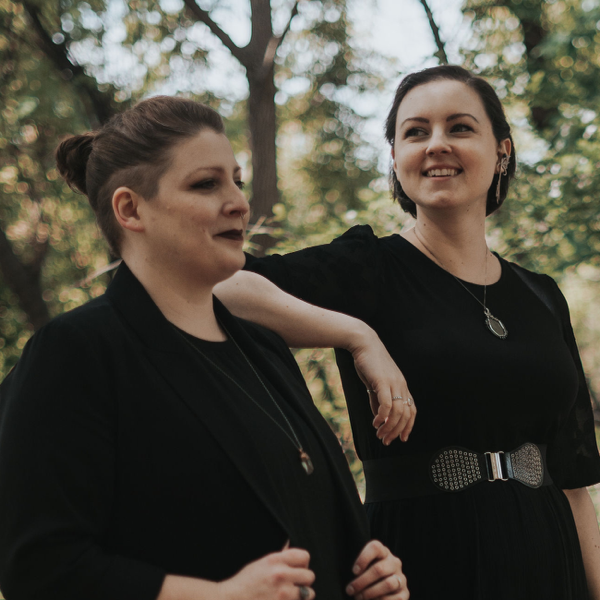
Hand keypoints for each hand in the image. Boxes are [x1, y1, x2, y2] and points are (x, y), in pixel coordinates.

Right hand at [217, 547, 314, 599]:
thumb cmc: (244, 585)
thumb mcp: (260, 564)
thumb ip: (278, 557)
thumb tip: (288, 547)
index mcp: (275, 561)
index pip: (304, 556)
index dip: (303, 564)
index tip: (298, 569)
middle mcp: (280, 575)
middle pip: (310, 576)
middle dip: (303, 581)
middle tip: (294, 585)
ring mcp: (283, 594)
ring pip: (308, 594)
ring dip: (301, 596)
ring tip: (289, 596)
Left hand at [346, 540, 408, 599]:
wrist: (383, 589)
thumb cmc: (367, 576)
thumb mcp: (363, 568)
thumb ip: (359, 570)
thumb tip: (350, 582)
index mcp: (383, 552)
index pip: (375, 547)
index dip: (363, 558)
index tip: (353, 571)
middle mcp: (394, 562)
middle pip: (379, 569)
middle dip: (362, 582)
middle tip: (350, 590)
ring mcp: (401, 578)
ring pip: (388, 584)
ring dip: (371, 593)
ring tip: (359, 597)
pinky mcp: (405, 593)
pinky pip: (396, 599)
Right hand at [349, 328, 415, 443]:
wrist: (364, 343)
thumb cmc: (369, 362)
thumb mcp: (375, 384)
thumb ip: (378, 400)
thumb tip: (379, 418)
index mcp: (402, 386)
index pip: (412, 410)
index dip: (408, 426)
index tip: (402, 438)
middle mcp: (401, 385)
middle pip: (406, 415)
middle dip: (396, 431)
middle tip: (386, 441)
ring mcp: (393, 383)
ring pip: (397, 412)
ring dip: (389, 427)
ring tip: (379, 434)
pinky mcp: (383, 381)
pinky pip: (387, 404)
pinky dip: (382, 417)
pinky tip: (375, 423)